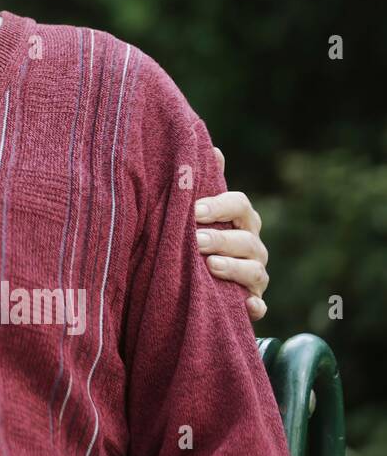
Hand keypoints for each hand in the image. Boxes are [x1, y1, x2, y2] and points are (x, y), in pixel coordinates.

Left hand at [196, 147, 268, 321]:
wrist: (196, 278)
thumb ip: (203, 183)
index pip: (240, 205)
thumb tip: (212, 148)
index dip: (220, 205)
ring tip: (210, 266)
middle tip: (196, 240)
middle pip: (247, 239)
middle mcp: (253, 246)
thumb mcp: (197, 209)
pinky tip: (246, 306)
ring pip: (256, 271)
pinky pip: (259, 307)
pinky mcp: (251, 303)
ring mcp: (255, 275)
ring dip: (235, 268)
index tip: (195, 209)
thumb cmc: (197, 234)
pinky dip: (255, 307)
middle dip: (222, 239)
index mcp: (240, 219)